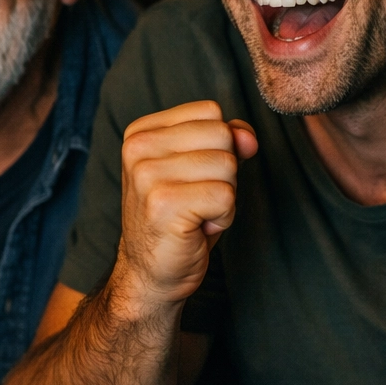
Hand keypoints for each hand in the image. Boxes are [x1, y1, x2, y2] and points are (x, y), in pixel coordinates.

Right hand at [114, 100, 257, 307]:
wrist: (152, 272)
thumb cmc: (180, 218)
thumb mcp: (203, 169)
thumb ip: (226, 140)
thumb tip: (247, 136)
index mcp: (142, 131)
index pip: (210, 112)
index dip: (219, 146)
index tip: (193, 177)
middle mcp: (138, 147)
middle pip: (222, 135)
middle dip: (224, 172)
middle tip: (196, 199)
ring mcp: (146, 175)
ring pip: (227, 165)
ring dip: (224, 197)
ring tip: (196, 214)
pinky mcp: (162, 204)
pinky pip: (225, 196)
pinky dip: (223, 218)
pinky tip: (198, 229)